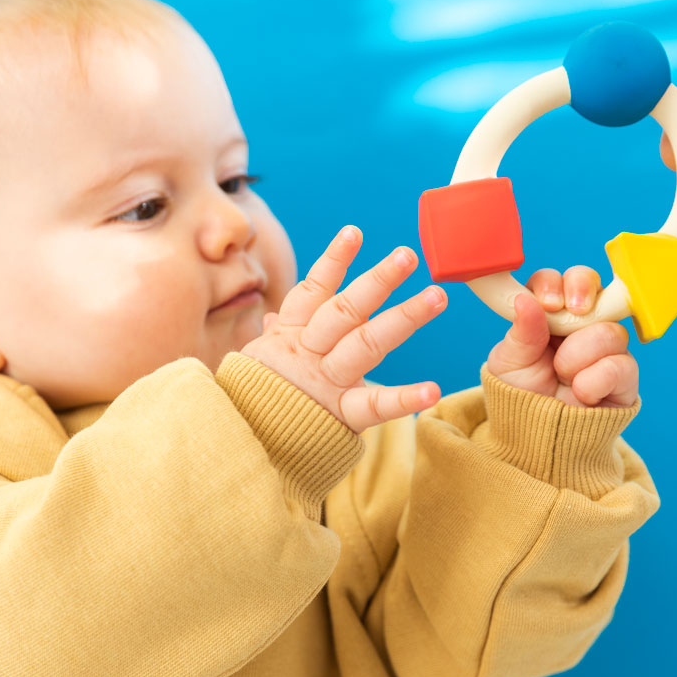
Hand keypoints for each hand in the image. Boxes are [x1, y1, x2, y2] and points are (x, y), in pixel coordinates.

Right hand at [240, 226, 446, 433]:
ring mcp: (326, 381)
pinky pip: (374, 406)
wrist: (239, 444)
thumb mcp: (256, 363)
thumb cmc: (253, 401)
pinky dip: (405, 399)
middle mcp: (310, 352)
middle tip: (408, 255)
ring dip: (403, 317)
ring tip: (437, 296)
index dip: (333, 261)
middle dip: (377, 280)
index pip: (312, 291)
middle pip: (346, 310)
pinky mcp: (339, 415)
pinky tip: (433, 389)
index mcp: (290, 336)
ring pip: (366, 343)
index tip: (354, 232)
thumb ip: (274, 339)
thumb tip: (274, 320)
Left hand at [486, 266, 637, 407]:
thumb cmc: (520, 396)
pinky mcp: (624, 379)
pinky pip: (622, 365)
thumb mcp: (508, 364)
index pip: (558, 282)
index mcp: (549, 315)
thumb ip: (519, 333)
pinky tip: (581, 393)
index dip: (555, 284)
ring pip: (609, 330)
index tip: (548, 302)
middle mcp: (580, 326)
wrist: (536, 440)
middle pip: (594, 288)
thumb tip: (523, 299)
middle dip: (583, 291)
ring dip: (579, 354)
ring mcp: (605, 350)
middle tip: (574, 311)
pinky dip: (595, 380)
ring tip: (563, 376)